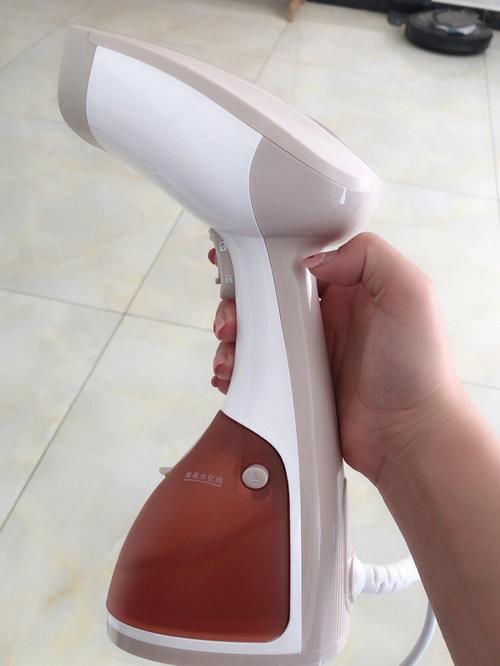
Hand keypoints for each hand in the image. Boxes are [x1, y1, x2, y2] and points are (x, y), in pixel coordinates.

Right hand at [209, 232, 463, 484]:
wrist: (410, 436)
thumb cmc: (419, 367)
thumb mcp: (410, 293)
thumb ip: (368, 257)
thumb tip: (309, 260)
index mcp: (346, 289)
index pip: (295, 263)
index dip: (261, 259)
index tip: (232, 259)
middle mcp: (323, 318)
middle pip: (264, 299)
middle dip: (237, 304)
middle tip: (230, 321)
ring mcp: (306, 354)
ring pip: (254, 336)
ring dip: (232, 341)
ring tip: (228, 355)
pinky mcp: (295, 386)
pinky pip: (257, 373)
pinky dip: (236, 373)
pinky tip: (231, 378)